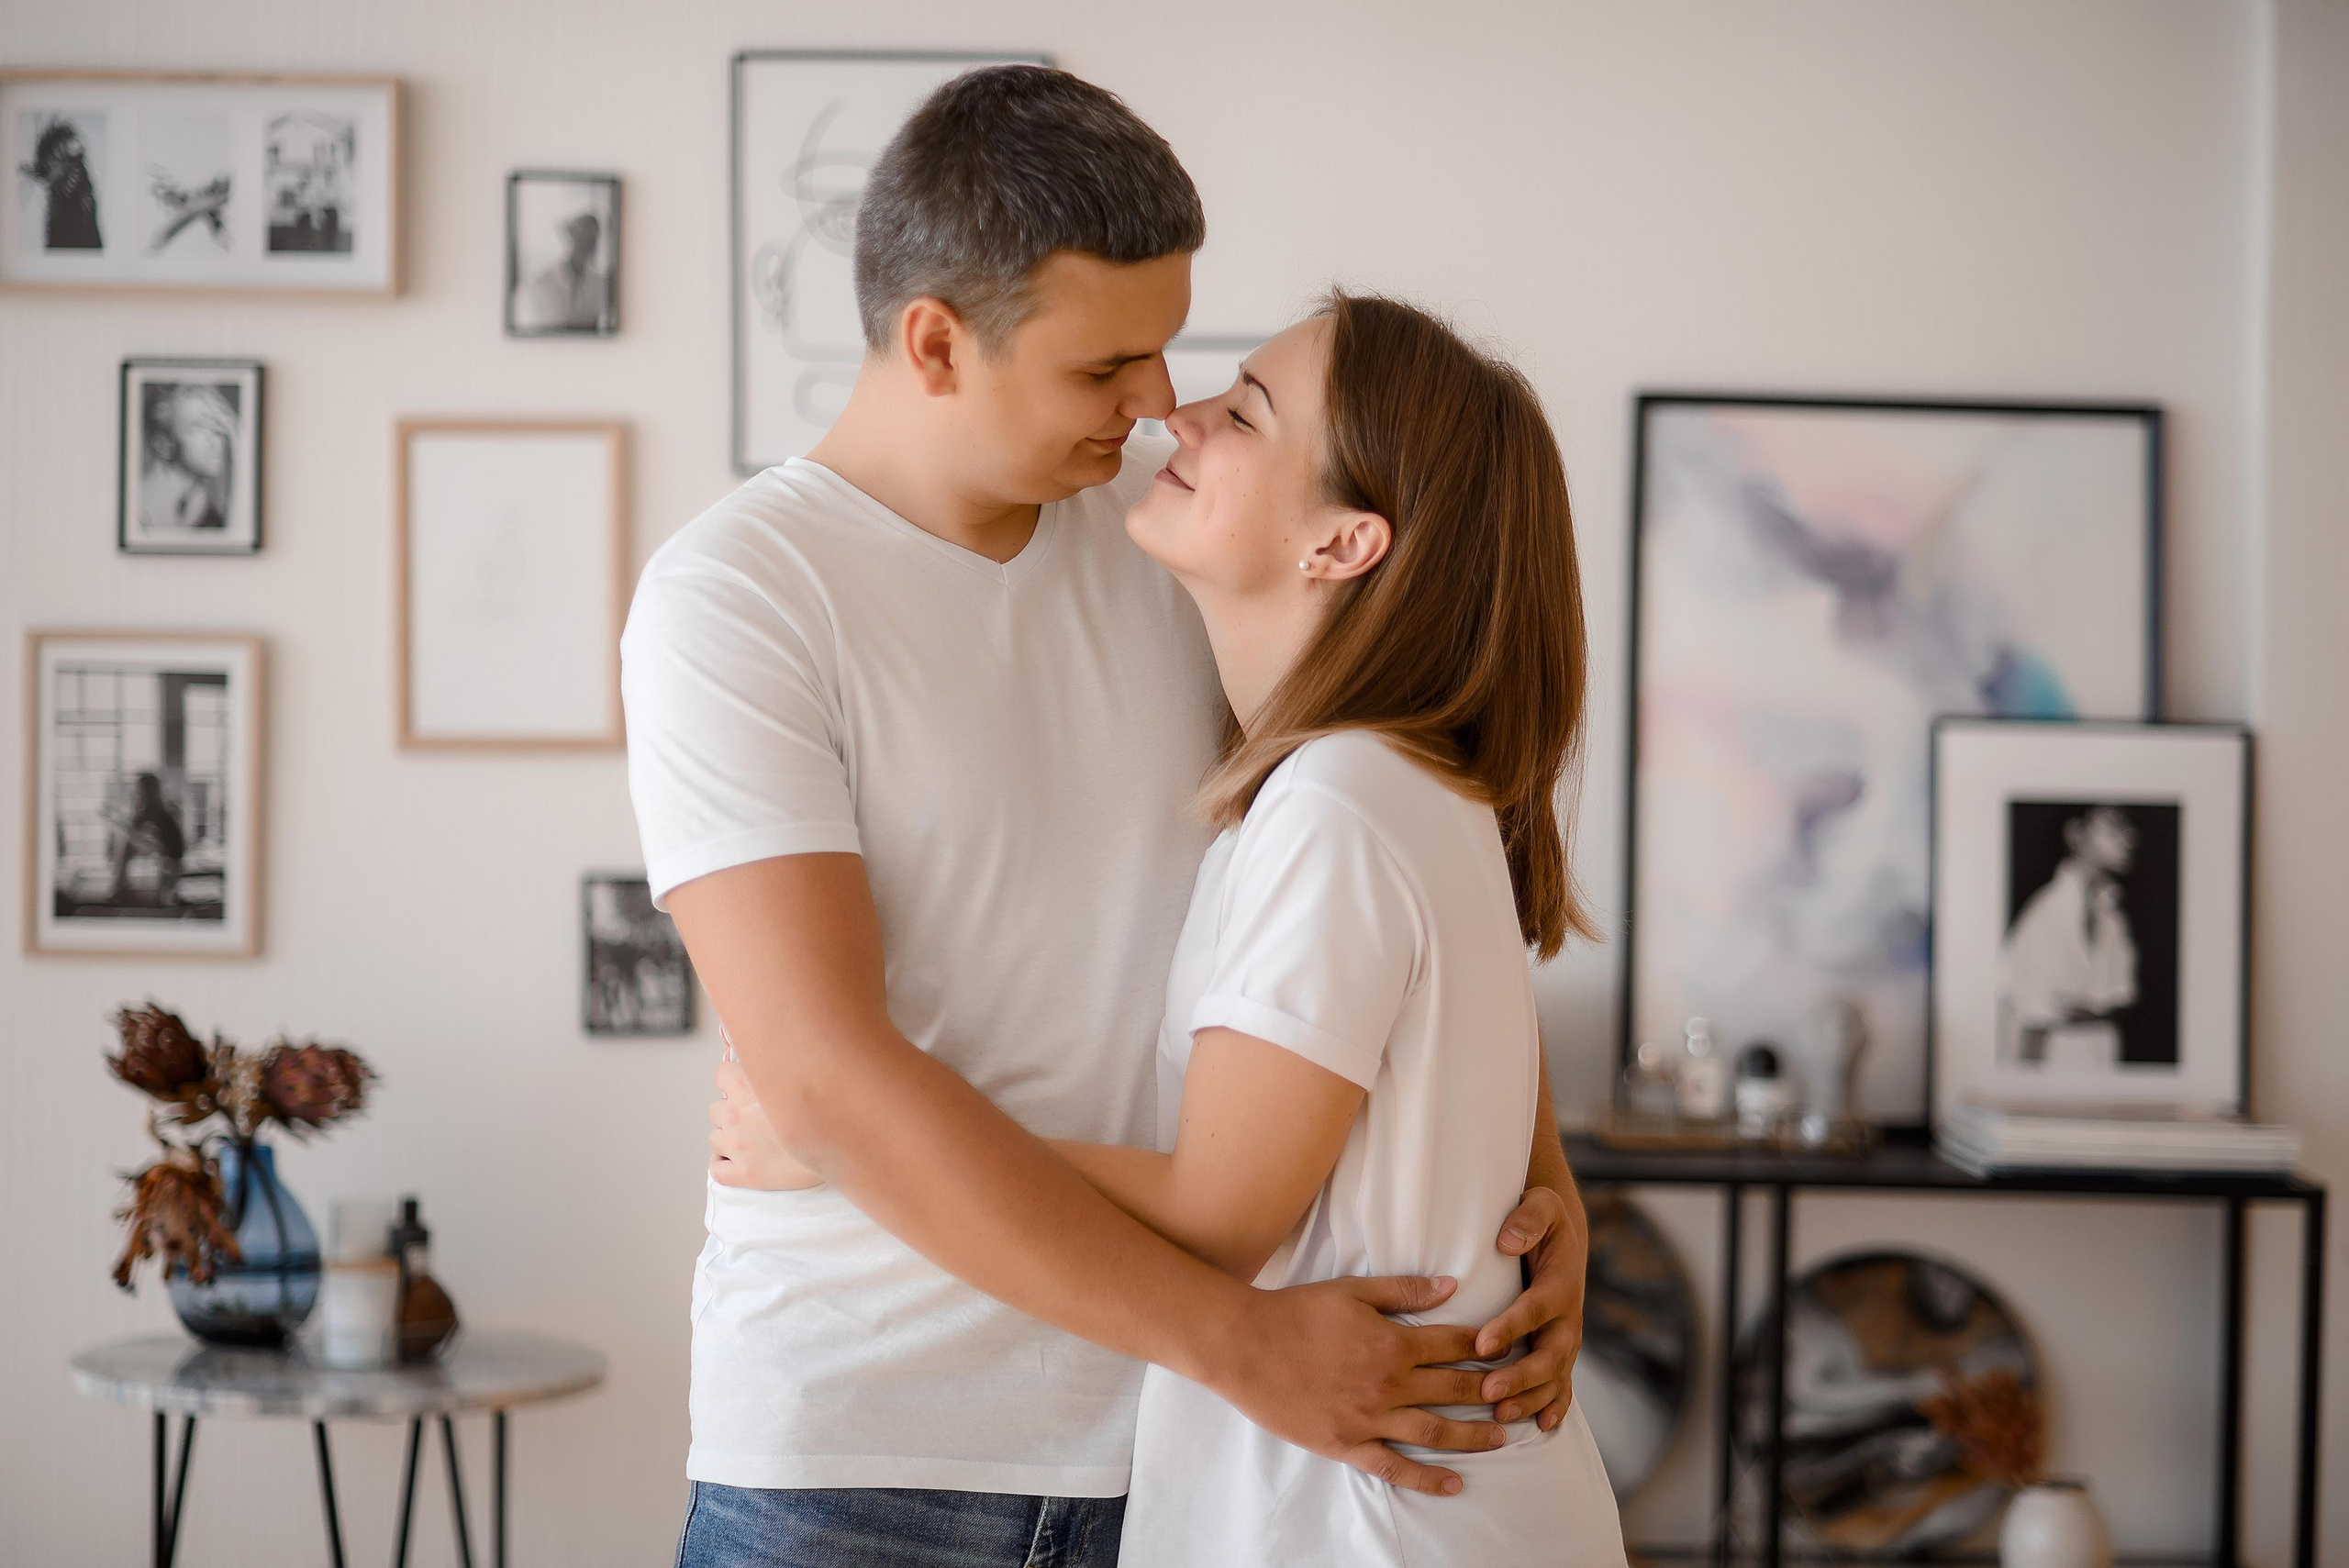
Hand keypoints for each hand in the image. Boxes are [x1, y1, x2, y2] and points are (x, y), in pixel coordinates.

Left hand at [709, 1056, 822, 1190]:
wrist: (845, 1145)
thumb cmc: (828, 1108)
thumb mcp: (802, 1072)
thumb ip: (778, 1066)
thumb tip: (769, 1058)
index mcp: (748, 1085)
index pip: (721, 1074)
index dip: (733, 1081)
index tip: (747, 1088)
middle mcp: (737, 1114)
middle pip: (716, 1109)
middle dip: (732, 1113)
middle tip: (757, 1118)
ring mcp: (738, 1147)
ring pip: (715, 1139)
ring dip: (729, 1139)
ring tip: (755, 1141)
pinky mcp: (745, 1174)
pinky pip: (716, 1169)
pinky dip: (723, 1165)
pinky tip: (738, 1162)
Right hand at [1207, 1274, 1503, 1496]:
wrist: (1245, 1346)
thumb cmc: (1297, 1311)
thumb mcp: (1352, 1291)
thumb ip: (1404, 1291)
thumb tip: (1451, 1285)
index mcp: (1393, 1343)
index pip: (1455, 1345)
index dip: (1488, 1346)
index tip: (1511, 1349)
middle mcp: (1389, 1385)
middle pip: (1455, 1390)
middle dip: (1493, 1393)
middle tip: (1521, 1398)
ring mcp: (1370, 1419)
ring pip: (1435, 1433)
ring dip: (1474, 1437)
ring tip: (1502, 1440)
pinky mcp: (1347, 1444)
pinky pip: (1395, 1468)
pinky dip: (1428, 1479)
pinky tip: (1454, 1484)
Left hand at [1471, 1185, 1585, 1430]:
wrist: (1560, 1237)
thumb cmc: (1540, 1219)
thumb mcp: (1540, 1205)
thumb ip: (1527, 1219)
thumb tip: (1507, 1240)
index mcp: (1559, 1283)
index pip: (1535, 1309)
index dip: (1511, 1327)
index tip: (1482, 1344)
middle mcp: (1567, 1317)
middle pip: (1549, 1354)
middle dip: (1520, 1375)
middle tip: (1487, 1391)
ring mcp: (1565, 1338)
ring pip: (1553, 1376)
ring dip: (1529, 1398)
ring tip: (1500, 1415)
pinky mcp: (1560, 1352)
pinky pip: (1562, 1385)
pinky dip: (1555, 1406)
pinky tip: (1542, 1426)